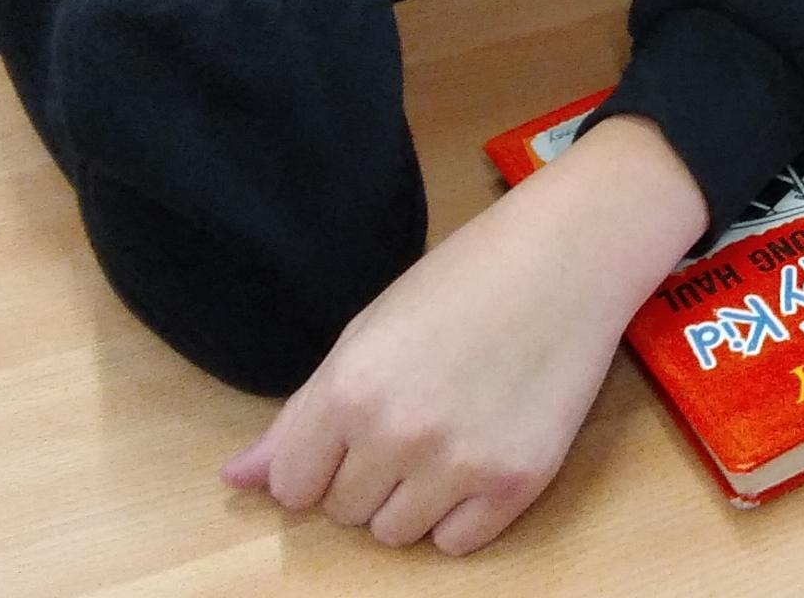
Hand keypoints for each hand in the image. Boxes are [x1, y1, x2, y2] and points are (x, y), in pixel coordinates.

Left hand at [222, 115, 706, 553]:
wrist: (569, 258)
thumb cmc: (464, 281)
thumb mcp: (368, 332)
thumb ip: (301, 416)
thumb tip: (235, 482)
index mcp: (348, 388)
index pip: (290, 486)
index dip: (317, 462)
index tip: (351, 432)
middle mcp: (396, 434)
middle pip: (344, 513)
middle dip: (368, 476)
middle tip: (416, 415)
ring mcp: (459, 463)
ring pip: (397, 535)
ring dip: (413, 499)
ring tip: (450, 433)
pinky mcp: (516, 483)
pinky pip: (458, 544)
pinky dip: (463, 513)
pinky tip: (482, 452)